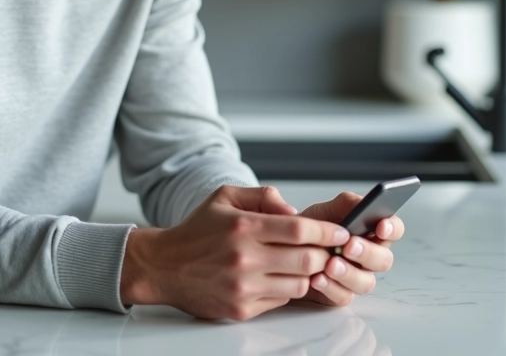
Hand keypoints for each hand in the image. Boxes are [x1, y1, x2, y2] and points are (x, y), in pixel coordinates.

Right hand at [119, 185, 350, 320]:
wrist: (164, 266)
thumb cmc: (197, 230)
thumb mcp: (225, 197)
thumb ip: (263, 196)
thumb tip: (295, 211)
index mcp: (243, 226)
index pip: (300, 228)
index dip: (327, 231)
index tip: (341, 231)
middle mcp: (244, 258)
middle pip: (307, 259)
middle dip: (325, 254)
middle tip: (330, 249)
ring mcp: (243, 287)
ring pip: (300, 284)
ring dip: (309, 274)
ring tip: (304, 263)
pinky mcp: (241, 309)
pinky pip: (281, 300)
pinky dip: (288, 288)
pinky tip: (279, 277)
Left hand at [295, 192, 404, 306]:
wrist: (286, 247)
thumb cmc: (312, 227)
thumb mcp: (327, 209)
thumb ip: (347, 203)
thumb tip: (363, 202)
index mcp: (371, 232)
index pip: (394, 230)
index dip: (392, 229)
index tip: (380, 227)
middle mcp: (368, 256)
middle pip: (384, 260)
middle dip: (368, 253)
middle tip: (349, 246)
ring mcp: (356, 276)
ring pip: (366, 282)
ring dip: (349, 274)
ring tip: (330, 264)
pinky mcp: (340, 293)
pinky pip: (343, 296)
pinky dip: (330, 288)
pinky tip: (316, 278)